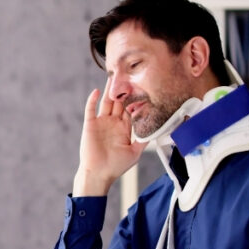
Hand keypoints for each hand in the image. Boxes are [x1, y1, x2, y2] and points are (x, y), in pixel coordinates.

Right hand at [73, 80, 145, 196]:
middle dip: (123, 90)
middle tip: (128, 75)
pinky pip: (90, 109)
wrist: (99, 173)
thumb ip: (144, 140)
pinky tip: (98, 91)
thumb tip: (158, 130)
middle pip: (119, 102)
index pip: (130, 109)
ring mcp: (101, 122)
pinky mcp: (90, 124)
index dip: (135, 99)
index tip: (141, 86)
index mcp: (124, 128)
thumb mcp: (135, 153)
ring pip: (106, 102)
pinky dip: (93, 100)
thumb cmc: (116, 166)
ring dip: (109, 91)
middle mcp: (113, 123)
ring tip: (113, 77)